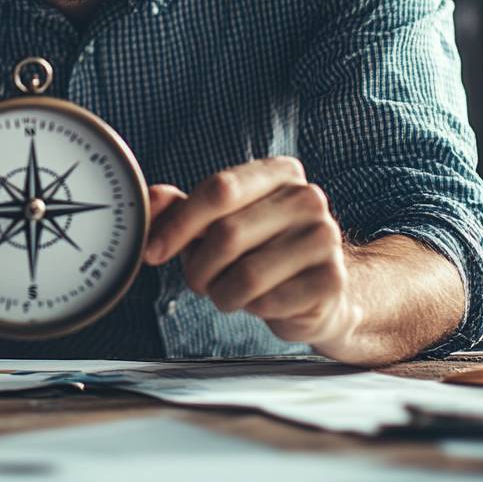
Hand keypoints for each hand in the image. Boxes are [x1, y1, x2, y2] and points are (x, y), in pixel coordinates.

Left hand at [144, 158, 362, 356]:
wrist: (316, 291)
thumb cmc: (260, 249)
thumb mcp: (218, 222)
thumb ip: (181, 208)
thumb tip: (150, 198)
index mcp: (279, 172)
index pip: (219, 189)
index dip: (179, 224)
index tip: (154, 251)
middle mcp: (307, 197)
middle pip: (228, 234)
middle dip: (198, 267)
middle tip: (197, 280)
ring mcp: (325, 237)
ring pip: (246, 274)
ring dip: (222, 293)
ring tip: (228, 292)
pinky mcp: (332, 279)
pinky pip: (269, 302)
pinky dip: (251, 309)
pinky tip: (260, 301)